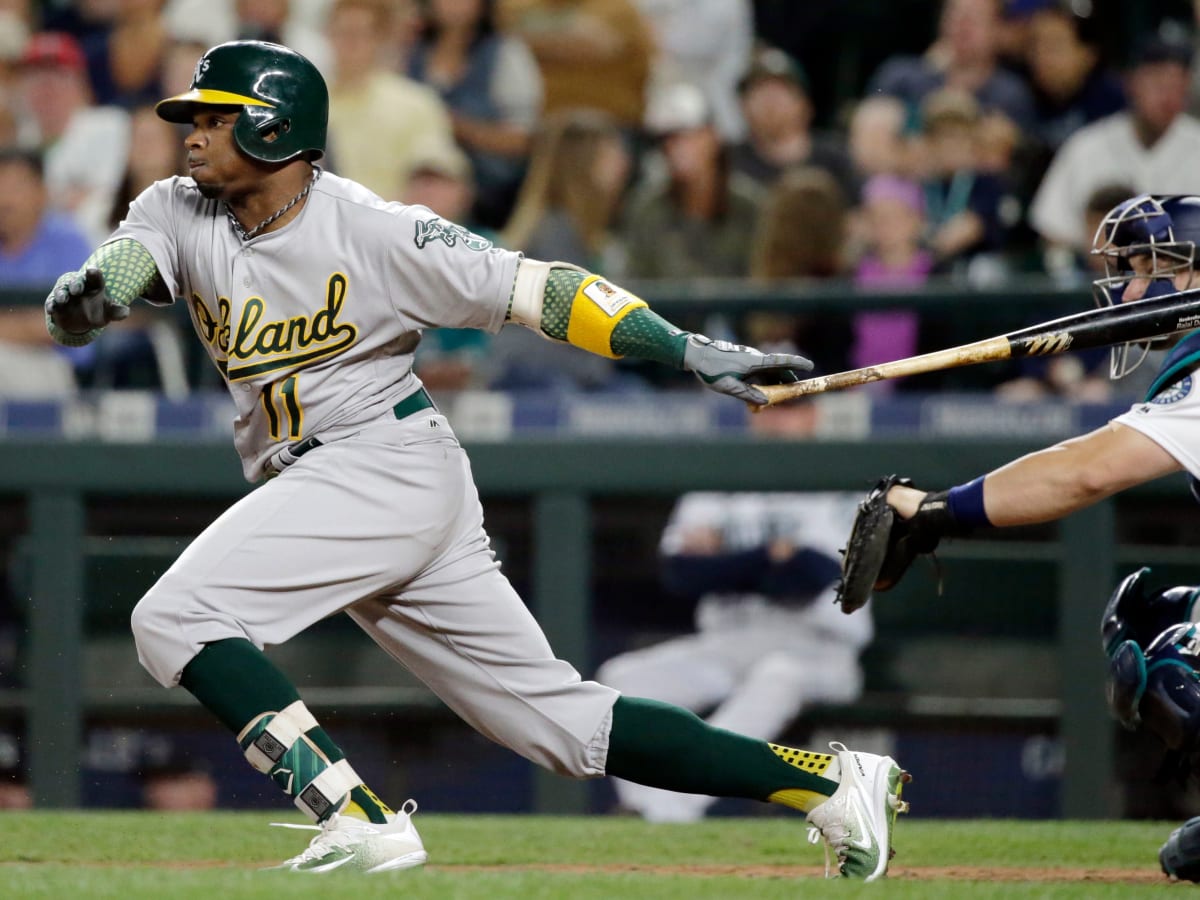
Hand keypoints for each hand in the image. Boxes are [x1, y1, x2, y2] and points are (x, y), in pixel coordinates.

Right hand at [45, 267, 128, 334]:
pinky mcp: (55, 304)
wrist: (81, 320)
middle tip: (77, 289)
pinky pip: (52, 302)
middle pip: (76, 282)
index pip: (95, 277)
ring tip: (63, 299)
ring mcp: (65, 295)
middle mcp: (78, 287)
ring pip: (62, 291)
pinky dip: (51, 305)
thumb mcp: (108, 313)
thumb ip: (116, 311)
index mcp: (94, 285)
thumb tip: (126, 312)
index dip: (93, 273)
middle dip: (76, 284)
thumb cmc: (98, 312)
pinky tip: (52, 309)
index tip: (92, 271)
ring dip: (61, 294)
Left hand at [681, 334, 812, 405]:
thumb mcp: (728, 386)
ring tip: (777, 399)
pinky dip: (762, 383)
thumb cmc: (710, 370)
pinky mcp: (742, 362)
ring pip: (767, 372)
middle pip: (777, 369)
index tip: (810, 366)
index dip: (796, 364)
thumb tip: (764, 401)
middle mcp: (754, 358)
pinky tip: (759, 395)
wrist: (696, 354)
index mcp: (753, 362)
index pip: (780, 362)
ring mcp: (748, 359)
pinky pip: (757, 373)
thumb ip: (746, 394)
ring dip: (773, 385)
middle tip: (796, 392)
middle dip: (788, 380)